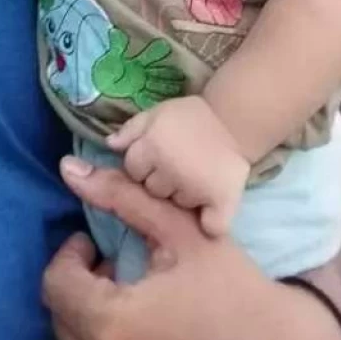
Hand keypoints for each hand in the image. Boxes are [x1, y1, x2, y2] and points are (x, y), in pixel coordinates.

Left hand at [44, 158, 340, 339]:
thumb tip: (69, 171)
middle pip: (61, 315)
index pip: (57, 284)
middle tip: (108, 262)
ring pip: (75, 339)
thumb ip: (122, 196)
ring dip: (87, 309)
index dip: (71, 255)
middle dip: (78, 281)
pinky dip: (102, 333)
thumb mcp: (178, 230)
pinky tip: (135, 317)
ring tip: (123, 289)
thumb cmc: (230, 286)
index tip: (96, 244)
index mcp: (113, 321)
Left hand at [106, 96, 248, 235]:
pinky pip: (211, 226)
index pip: (132, 169)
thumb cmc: (190, 116)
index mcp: (153, 146)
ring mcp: (197, 188)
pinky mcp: (223, 200)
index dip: (143, 163)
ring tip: (195, 177)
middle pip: (152, 190)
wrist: (232, 120)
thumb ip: (131, 130)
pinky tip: (210, 209)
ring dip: (183, 197)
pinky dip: (211, 222)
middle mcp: (172, 169)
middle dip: (160, 180)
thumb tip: (109, 146)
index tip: (157, 157)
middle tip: (178, 166)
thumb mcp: (156, 113)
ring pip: (176, 207)